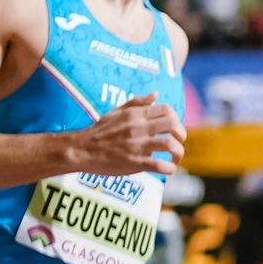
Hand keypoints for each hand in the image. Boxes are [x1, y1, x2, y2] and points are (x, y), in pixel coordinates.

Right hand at [60, 97, 184, 177]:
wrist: (81, 150)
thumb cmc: (98, 132)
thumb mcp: (116, 112)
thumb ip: (137, 103)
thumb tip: (156, 94)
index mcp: (135, 115)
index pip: (167, 110)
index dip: (176, 119)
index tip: (173, 129)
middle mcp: (138, 127)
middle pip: (173, 125)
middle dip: (181, 135)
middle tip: (178, 143)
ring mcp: (137, 145)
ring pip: (169, 144)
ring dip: (178, 152)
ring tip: (175, 158)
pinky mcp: (134, 162)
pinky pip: (159, 165)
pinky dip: (169, 168)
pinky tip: (168, 169)